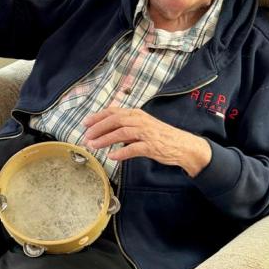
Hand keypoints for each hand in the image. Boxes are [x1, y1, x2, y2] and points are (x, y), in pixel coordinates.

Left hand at [81, 108, 211, 176]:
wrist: (183, 145)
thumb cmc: (160, 136)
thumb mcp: (142, 126)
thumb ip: (125, 127)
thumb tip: (105, 131)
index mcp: (136, 114)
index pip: (113, 112)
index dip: (97, 117)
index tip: (85, 123)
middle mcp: (140, 120)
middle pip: (115, 120)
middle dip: (98, 128)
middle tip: (86, 136)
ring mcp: (146, 133)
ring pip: (121, 133)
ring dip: (105, 140)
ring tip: (94, 146)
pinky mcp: (151, 146)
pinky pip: (133, 148)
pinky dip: (121, 152)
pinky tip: (112, 156)